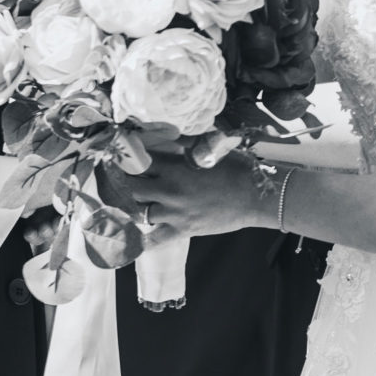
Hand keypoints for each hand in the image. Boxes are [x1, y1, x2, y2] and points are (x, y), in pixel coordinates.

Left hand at [124, 154, 271, 241]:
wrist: (255, 196)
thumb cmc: (235, 168)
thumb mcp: (208, 150)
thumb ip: (183, 144)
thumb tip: (165, 134)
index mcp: (174, 168)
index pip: (138, 162)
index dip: (127, 160)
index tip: (121, 158)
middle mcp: (169, 191)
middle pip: (132, 187)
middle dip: (124, 182)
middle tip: (120, 180)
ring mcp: (174, 213)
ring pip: (139, 212)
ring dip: (134, 207)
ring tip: (128, 203)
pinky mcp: (183, 231)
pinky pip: (155, 241)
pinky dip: (143, 241)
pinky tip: (133, 239)